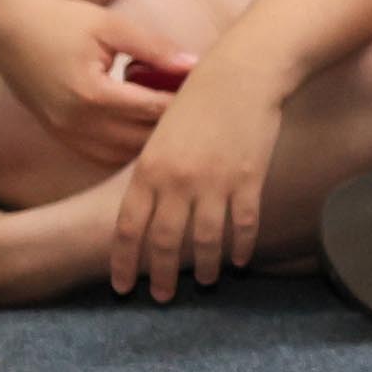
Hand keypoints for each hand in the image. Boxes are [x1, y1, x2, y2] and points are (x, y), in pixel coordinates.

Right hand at [0, 0, 189, 173]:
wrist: (12, 31)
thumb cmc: (63, 22)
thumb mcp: (111, 26)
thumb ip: (154, 48)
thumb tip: (194, 65)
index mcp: (91, 95)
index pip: (153, 110)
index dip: (185, 103)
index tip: (208, 92)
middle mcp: (76, 123)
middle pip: (142, 139)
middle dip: (172, 125)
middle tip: (198, 106)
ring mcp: (66, 135)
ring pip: (124, 155)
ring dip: (151, 140)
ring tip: (173, 116)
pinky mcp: (61, 137)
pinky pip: (104, 156)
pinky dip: (128, 148)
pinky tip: (146, 127)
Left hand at [104, 61, 288, 299]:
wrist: (243, 74)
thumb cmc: (199, 98)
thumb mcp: (161, 134)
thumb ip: (153, 172)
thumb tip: (149, 207)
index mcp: (149, 170)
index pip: (129, 228)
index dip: (125, 262)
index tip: (123, 286)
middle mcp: (177, 182)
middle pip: (165, 242)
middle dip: (162, 275)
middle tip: (162, 297)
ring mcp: (214, 182)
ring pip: (205, 240)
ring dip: (205, 267)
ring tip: (207, 282)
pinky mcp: (248, 179)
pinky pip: (243, 224)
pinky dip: (241, 246)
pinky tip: (240, 259)